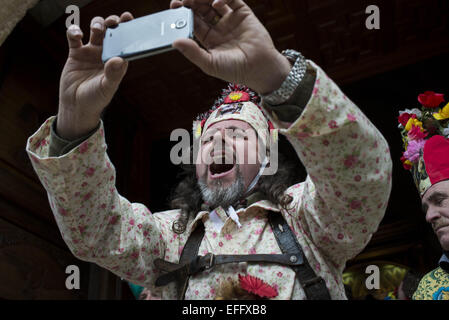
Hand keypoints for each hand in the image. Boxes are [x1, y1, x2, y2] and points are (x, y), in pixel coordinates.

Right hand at [57, 12, 133, 139]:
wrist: (76, 106)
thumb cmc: (95, 99)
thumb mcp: (106, 88)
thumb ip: (113, 74)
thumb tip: (118, 60)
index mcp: (117, 61)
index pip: (125, 42)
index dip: (128, 28)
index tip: (128, 18)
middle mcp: (106, 54)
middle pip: (111, 31)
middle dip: (113, 22)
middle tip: (114, 21)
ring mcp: (91, 52)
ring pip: (95, 30)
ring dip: (97, 24)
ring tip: (97, 28)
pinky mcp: (76, 53)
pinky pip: (74, 37)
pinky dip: (74, 31)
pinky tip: (78, 35)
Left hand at [170, 0, 290, 94]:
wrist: (259, 69)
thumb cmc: (235, 70)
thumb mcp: (210, 63)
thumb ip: (192, 52)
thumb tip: (175, 42)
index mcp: (209, 39)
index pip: (193, 22)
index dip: (183, 14)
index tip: (174, 7)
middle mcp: (218, 27)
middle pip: (201, 9)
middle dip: (191, 3)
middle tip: (181, 0)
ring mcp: (230, 19)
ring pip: (213, 2)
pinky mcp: (243, 13)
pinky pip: (232, 0)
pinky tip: (215, 3)